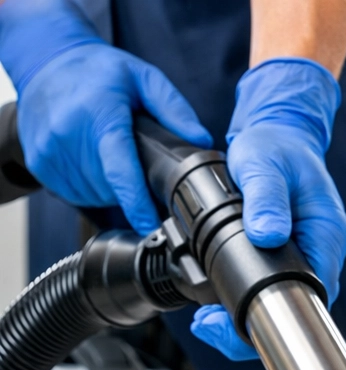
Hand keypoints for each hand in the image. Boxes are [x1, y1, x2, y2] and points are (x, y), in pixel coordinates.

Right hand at [0, 0, 211, 233]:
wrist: (44, 59)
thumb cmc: (99, 71)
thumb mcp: (144, 77)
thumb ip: (173, 109)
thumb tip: (201, 141)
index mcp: (99, 116)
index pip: (120, 172)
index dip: (138, 205)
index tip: (153, 228)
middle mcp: (68, 136)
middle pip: (112, 189)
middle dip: (131, 184)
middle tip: (132, 157)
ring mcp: (49, 153)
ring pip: (95, 196)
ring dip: (109, 187)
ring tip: (108, 154)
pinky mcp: (39, 164)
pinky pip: (75, 194)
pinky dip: (90, 186)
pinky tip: (91, 160)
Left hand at [189, 58, 345, 360]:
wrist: (279, 134)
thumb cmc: (277, 147)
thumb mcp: (264, 163)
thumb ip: (265, 197)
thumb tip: (266, 234)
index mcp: (326, 236)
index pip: (312, 293)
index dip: (276, 315)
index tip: (235, 322)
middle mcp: (321, 253)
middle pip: (297, 309)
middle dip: (252, 327)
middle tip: (210, 326)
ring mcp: (306, 259)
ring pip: (282, 304)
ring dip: (245, 317)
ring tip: (207, 320)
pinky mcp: (288, 259)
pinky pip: (271, 289)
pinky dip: (244, 300)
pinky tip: (216, 303)